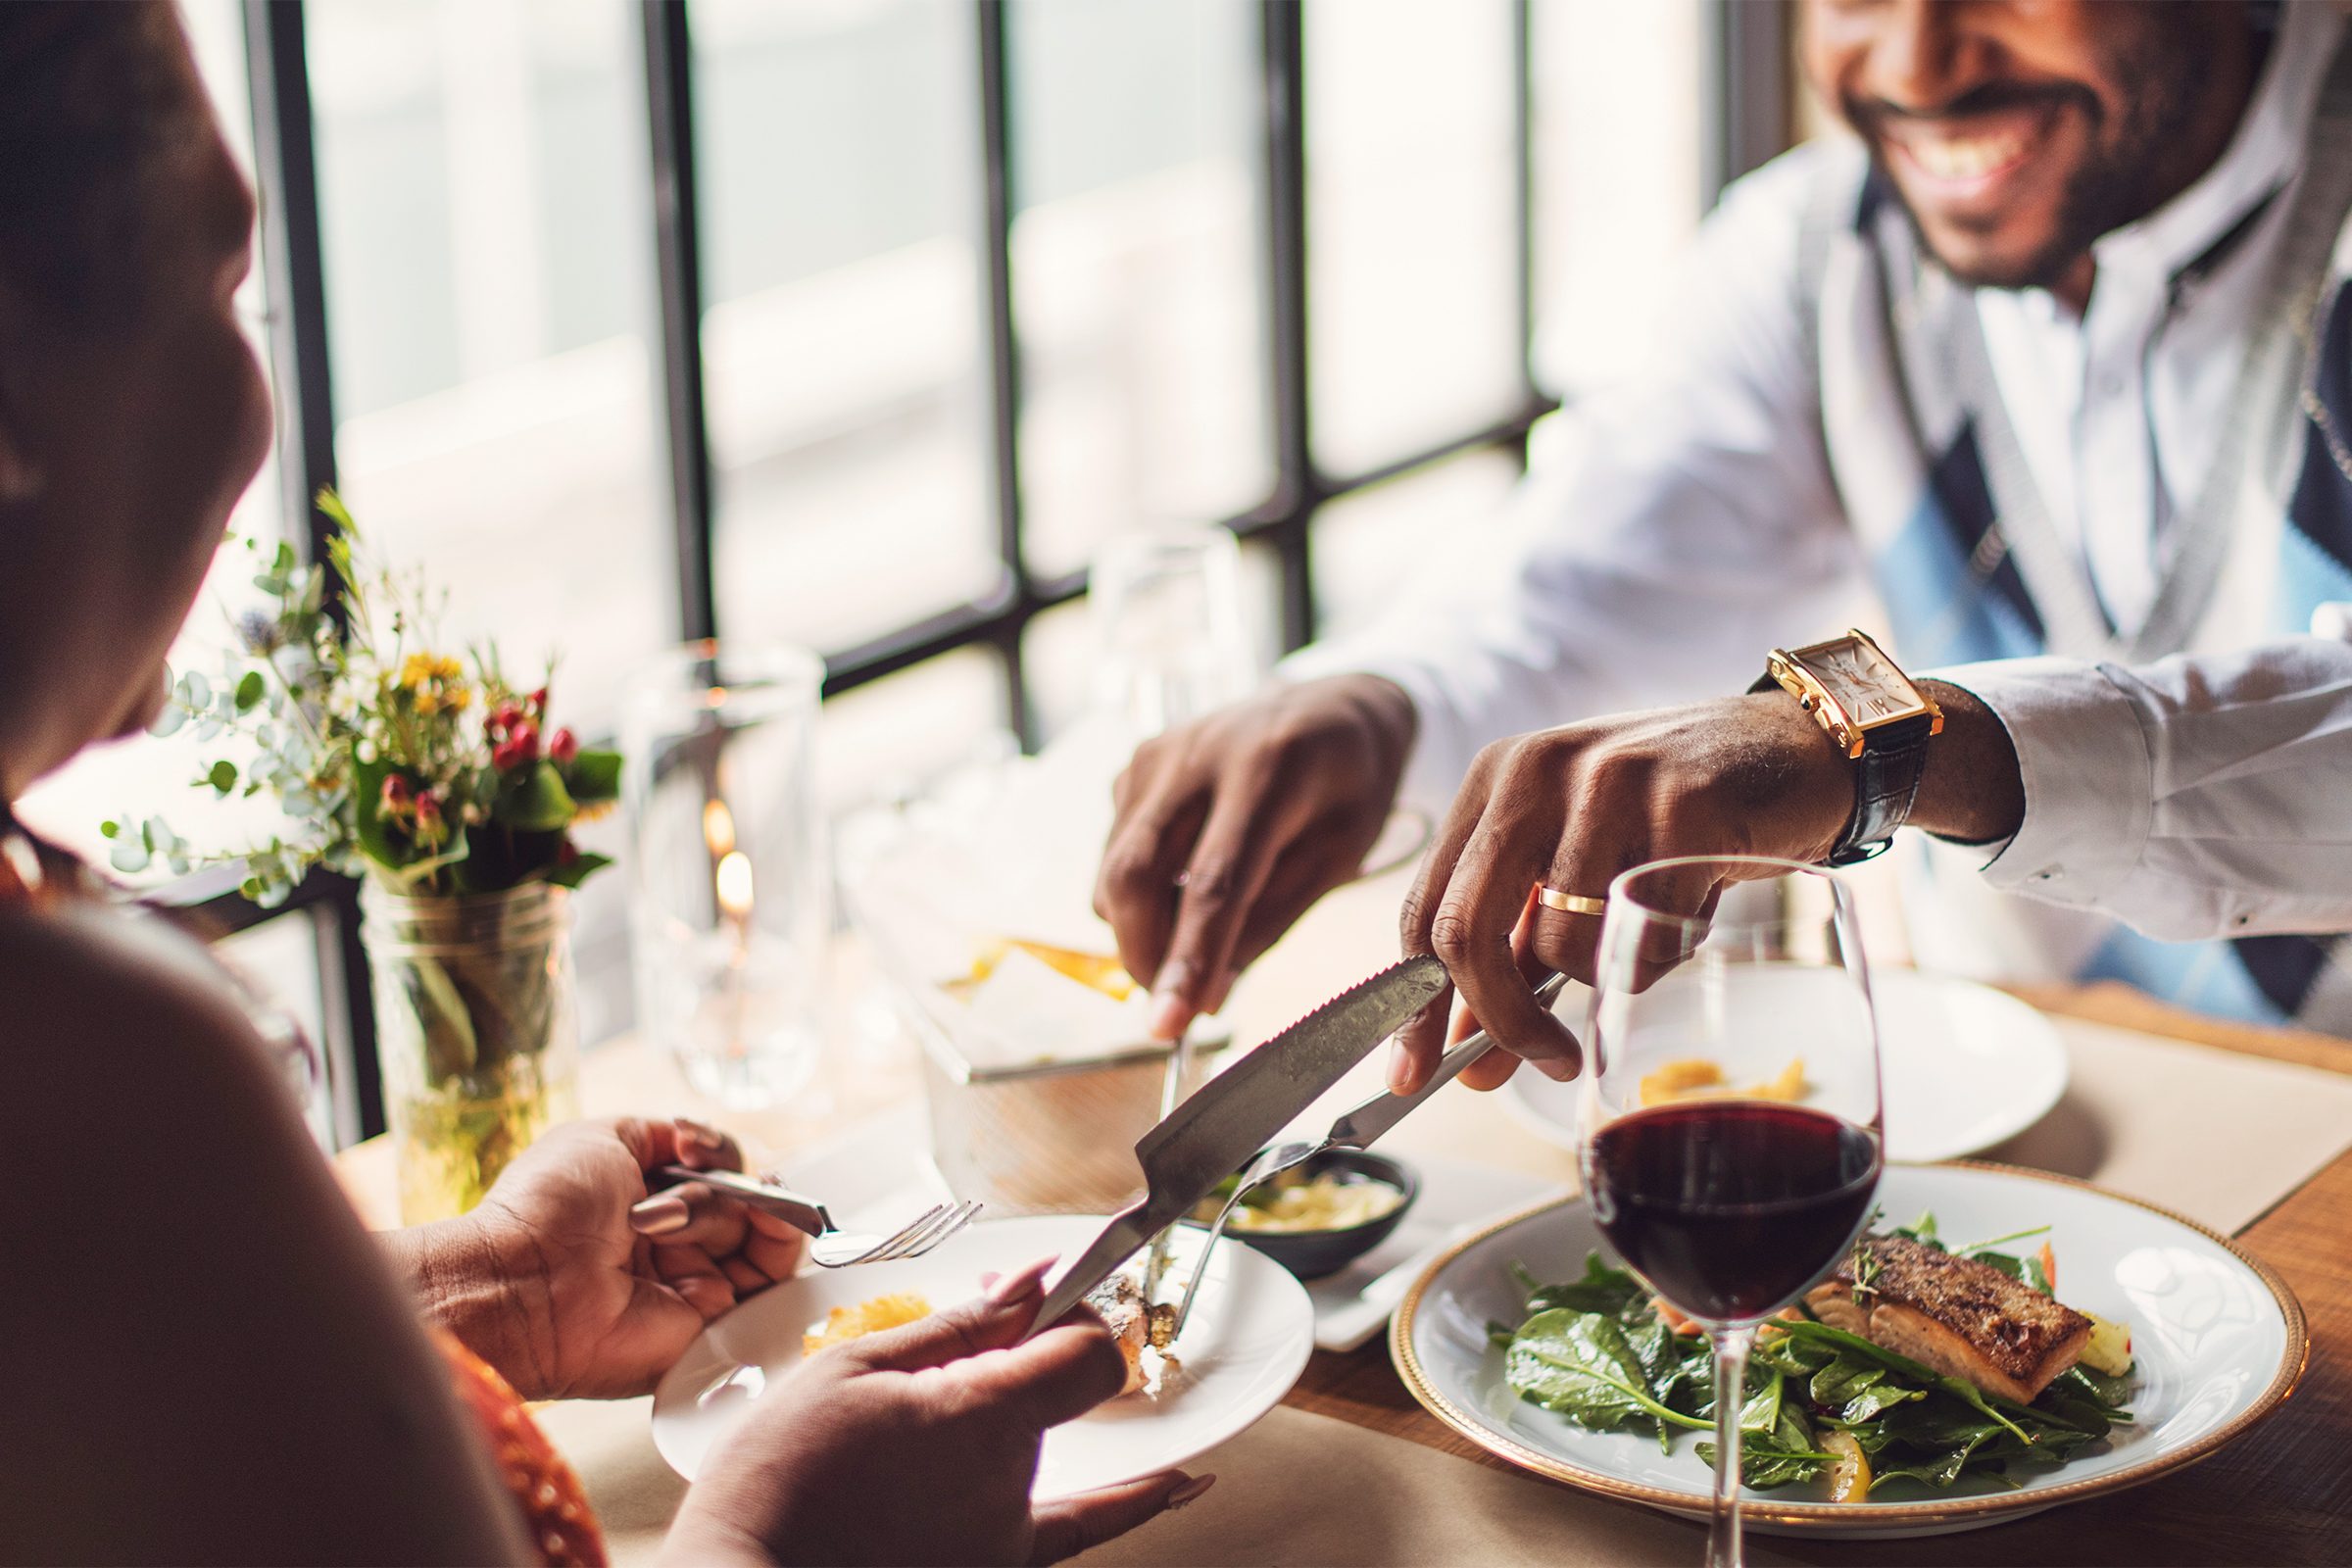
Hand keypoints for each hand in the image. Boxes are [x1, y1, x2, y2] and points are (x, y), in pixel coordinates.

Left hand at [390, 1116, 805, 1399]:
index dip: (716, 1154)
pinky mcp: (715, 1321)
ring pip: (758, 1228)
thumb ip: (662, 1134)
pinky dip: (780, 1234)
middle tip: (675, 1194)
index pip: (713, 1172)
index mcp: (644, 1204)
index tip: (693, 1146)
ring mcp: (696, 1283)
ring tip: (673, 1220)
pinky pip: (772, 1276)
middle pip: (740, 1198)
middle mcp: (674, 1246)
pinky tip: (764, 1214)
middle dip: (718, 1184)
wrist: (525, 1282)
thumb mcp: (603, 1138)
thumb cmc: (550, 1205)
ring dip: (727, 1208)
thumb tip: (701, 1141)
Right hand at [665, 1259, 1209, 1565]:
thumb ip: (958, 1326)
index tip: (1041, 1293)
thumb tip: (1034, 1279)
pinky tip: (1182, 1481)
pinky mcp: (992, 1567)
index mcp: (981, 1419)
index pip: (1088, 1349)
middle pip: (1055, 1390)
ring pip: (1036, 1443)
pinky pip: (1080, 1529)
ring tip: (940, 1402)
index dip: (1072, 1312)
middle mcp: (1010, 1483)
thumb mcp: (854, 1371)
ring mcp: (1005, 1536)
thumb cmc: (778, 1475)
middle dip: (1020, 1348)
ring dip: (1011, 1408)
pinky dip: (1132, 1500)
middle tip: (966, 1326)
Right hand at [1095, 673, 1416, 1039]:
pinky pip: (1116, 852)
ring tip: (1198, 940)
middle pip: (1134, 875)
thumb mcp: (1339, 856)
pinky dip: (1140, 895)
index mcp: (1268, 770)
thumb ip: (1271, 921)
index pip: (1213, 884)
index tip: (1168, 1027)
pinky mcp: (1135, 765)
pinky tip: (1188, 886)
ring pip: (1114, 870)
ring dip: (1142, 930)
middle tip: (1177, 1003)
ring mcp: (1157, 754)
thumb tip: (1207, 996)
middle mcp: (1197, 753)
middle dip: (1143, 956)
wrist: (1335, 704)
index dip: (1187, 960)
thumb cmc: (1350, 785)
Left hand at [1393, 683, 2021, 1093]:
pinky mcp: (1681, 805)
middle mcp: (1534, 769)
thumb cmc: (1677, 819)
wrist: (1799, 752)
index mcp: (1495, 780)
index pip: (1422, 908)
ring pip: (1559, 946)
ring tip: (1652, 927)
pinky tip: (1691, 911)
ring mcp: (1606, 782)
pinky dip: (1664, 955)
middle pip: (1464, 931)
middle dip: (1497, 1021)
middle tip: (1542, 1064)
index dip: (1412, 1005)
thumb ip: (1518, 952)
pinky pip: (1643, 937)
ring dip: (1607, 973)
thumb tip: (1469, 1058)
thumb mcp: (1579, 868)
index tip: (1411, 1074)